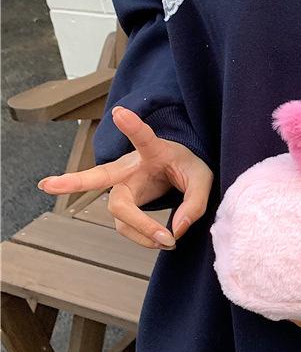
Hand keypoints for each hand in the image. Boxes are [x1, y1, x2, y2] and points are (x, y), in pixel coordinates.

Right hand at [37, 105, 212, 249]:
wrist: (181, 170)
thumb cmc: (187, 167)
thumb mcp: (202, 180)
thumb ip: (194, 204)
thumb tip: (176, 230)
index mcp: (154, 152)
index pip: (143, 138)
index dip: (132, 127)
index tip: (119, 112)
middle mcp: (131, 168)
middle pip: (101, 177)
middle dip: (74, 182)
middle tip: (47, 184)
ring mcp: (123, 186)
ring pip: (118, 210)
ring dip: (140, 229)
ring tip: (167, 240)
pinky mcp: (124, 203)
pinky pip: (126, 225)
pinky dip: (144, 236)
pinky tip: (158, 240)